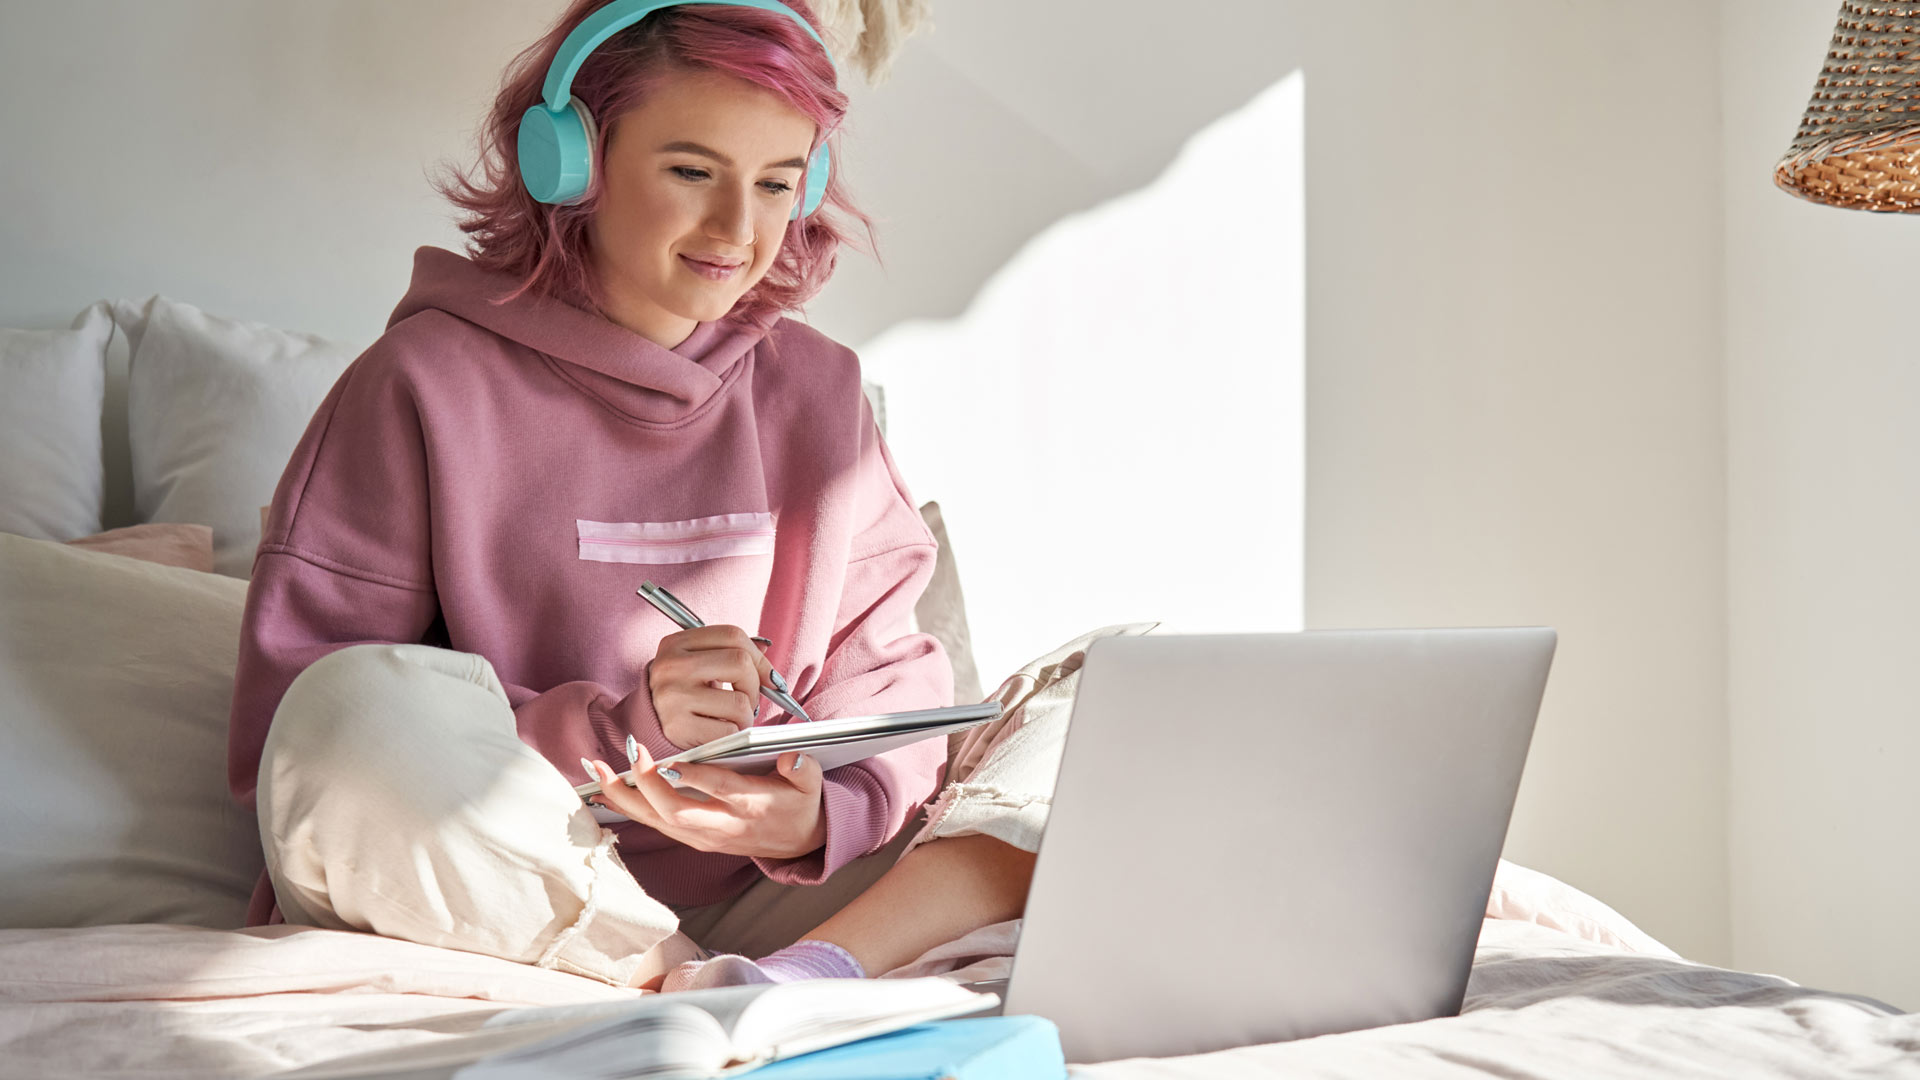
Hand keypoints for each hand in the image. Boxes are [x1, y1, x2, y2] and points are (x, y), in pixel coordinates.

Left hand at [586, 747, 826, 859]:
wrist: (798, 842)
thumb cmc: (800, 804)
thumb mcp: (812, 786)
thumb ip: (804, 770)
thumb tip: (792, 757)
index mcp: (751, 807)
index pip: (720, 791)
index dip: (694, 777)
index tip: (668, 760)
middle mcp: (722, 826)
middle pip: (677, 812)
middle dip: (646, 785)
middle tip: (629, 753)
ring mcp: (704, 836)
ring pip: (657, 821)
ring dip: (624, 797)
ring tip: (597, 770)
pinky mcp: (692, 838)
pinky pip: (654, 824)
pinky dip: (626, 808)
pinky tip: (603, 791)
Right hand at [648, 625, 775, 749]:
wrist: (646, 726)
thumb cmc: (682, 693)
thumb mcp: (698, 664)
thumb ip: (729, 654)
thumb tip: (768, 657)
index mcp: (676, 643)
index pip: (732, 635)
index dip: (760, 658)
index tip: (769, 677)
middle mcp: (671, 666)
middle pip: (740, 663)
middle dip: (754, 686)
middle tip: (747, 699)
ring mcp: (672, 696)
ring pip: (739, 702)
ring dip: (745, 716)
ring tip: (729, 719)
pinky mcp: (677, 727)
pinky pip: (729, 731)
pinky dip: (732, 734)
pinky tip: (718, 732)